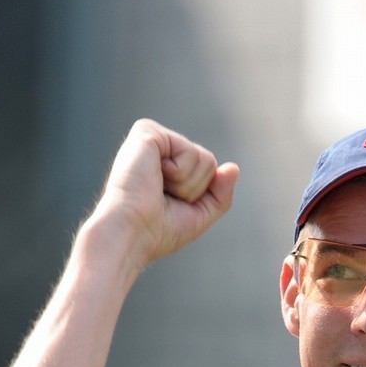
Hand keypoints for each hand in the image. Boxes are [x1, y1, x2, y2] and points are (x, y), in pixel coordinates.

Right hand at [92, 118, 239, 268]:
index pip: (208, 171)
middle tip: (163, 198)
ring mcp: (153, 137)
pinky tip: (154, 177)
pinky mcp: (148, 132)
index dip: (198, 196)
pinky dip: (179, 173)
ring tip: (157, 189)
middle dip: (195, 190)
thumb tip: (234, 168)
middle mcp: (159, 147)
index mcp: (166, 164)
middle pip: (209, 162)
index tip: (170, 206)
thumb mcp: (198, 216)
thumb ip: (219, 195)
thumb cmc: (157, 232)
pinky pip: (190, 152)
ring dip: (187, 185)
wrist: (131, 233)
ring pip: (205, 158)